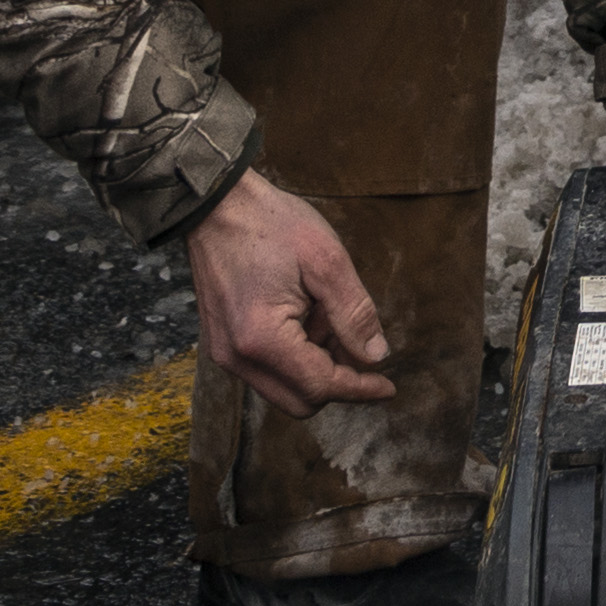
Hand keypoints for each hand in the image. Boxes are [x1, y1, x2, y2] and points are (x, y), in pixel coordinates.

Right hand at [186, 167, 393, 415]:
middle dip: (336, 378)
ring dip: (315, 363)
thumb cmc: (271, 224)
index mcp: (261, 339)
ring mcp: (225, 353)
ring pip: (284, 387)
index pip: (320, 386)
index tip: (389, 386)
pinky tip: (306, 312)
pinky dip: (295, 354)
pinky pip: (267, 369)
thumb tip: (376, 356)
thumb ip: (354, 314)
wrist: (217, 205)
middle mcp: (236, 357)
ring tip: (324, 310)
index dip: (360, 388)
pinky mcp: (223, 343)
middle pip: (300, 401)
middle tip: (355, 337)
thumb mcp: (327, 261)